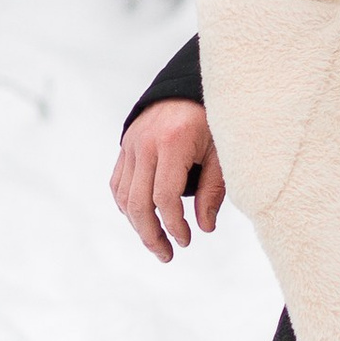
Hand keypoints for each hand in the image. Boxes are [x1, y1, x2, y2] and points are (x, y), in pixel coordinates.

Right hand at [112, 104, 226, 259]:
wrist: (190, 85)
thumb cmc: (212, 120)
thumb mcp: (221, 151)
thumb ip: (213, 189)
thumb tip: (205, 227)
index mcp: (173, 142)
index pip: (165, 197)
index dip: (174, 225)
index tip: (187, 240)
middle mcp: (145, 143)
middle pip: (138, 202)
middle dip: (152, 235)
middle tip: (167, 255)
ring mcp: (131, 144)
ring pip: (124, 197)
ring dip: (137, 226)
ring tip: (157, 244)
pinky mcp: (125, 146)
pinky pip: (118, 184)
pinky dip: (126, 206)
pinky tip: (142, 220)